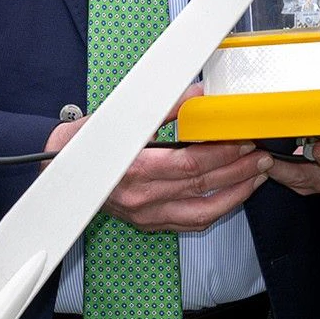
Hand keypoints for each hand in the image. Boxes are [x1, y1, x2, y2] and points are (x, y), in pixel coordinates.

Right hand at [47, 89, 271, 232]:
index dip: (223, 154)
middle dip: (239, 170)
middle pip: (202, 186)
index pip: (190, 165)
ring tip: (257, 175)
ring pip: (202, 211)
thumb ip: (168, 106)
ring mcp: (146, 215)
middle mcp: (141, 197)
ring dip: (236, 193)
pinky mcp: (148, 223)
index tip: (244, 140)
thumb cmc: (86, 141)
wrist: (57, 170)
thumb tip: (202, 95)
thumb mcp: (123, 116)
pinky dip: (216, 209)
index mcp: (134, 168)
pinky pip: (190, 222)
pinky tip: (233, 195)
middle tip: (262, 155)